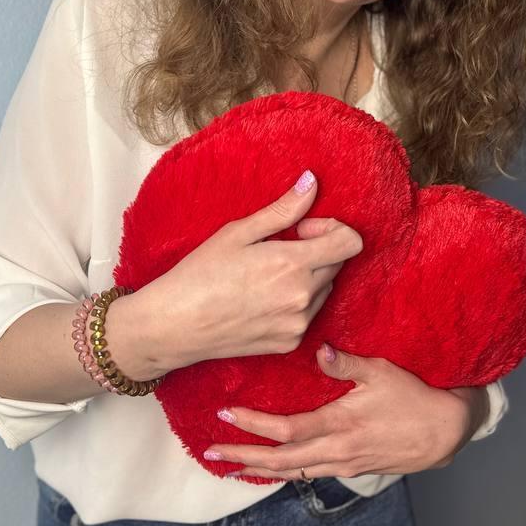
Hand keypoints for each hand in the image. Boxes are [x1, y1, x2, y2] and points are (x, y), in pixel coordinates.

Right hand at [142, 171, 362, 371]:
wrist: (175, 325)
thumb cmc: (200, 273)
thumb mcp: (238, 232)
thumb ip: (283, 210)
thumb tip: (312, 182)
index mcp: (293, 265)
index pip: (350, 242)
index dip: (330, 228)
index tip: (301, 230)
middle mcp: (303, 297)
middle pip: (337, 264)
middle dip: (317, 250)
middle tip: (278, 248)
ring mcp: (298, 324)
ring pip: (325, 289)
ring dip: (308, 277)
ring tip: (267, 276)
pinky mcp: (290, 343)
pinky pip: (308, 314)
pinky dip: (296, 302)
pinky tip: (262, 299)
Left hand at [202, 343, 483, 479]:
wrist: (447, 431)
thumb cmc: (416, 398)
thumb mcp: (382, 372)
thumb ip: (348, 363)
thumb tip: (318, 350)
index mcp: (340, 424)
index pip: (286, 429)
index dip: (253, 424)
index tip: (225, 415)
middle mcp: (337, 450)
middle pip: (281, 460)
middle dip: (244, 456)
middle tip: (213, 453)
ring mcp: (344, 464)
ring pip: (294, 472)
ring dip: (261, 469)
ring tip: (233, 465)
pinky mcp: (353, 468)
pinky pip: (311, 474)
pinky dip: (287, 471)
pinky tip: (274, 468)